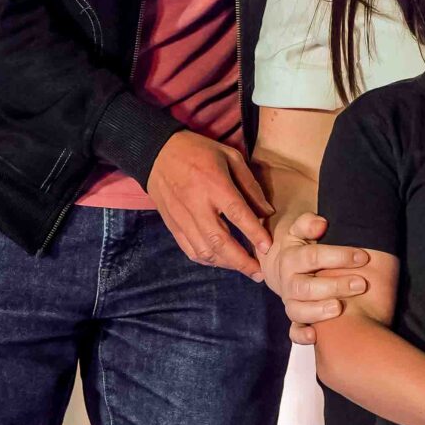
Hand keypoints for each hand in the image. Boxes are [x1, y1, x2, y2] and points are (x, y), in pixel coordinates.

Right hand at [146, 131, 273, 277]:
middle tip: (259, 273)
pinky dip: (207, 260)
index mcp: (214, 184)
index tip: (268, 248)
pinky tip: (221, 262)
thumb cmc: (198, 151)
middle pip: (220, 240)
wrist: (157, 153)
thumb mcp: (230, 156)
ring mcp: (182, 218)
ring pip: (205, 250)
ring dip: (226, 264)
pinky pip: (190, 249)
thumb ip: (249, 184)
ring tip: (244, 269)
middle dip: (241, 261)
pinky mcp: (173, 225)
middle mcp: (197, 205)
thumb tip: (267, 212)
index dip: (254, 233)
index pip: (237, 213)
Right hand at [264, 214, 371, 342]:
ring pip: (299, 311)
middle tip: (360, 284)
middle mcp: (289, 282)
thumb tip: (320, 224)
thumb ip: (308, 223)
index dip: (338, 256)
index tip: (362, 257)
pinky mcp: (295, 319)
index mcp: (291, 258)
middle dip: (334, 286)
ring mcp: (291, 302)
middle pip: (306, 287)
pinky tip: (315, 336)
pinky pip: (294, 331)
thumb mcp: (300, 231)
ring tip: (339, 307)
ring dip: (319, 311)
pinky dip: (302, 336)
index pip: (312, 256)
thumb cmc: (302, 248)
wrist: (283, 270)